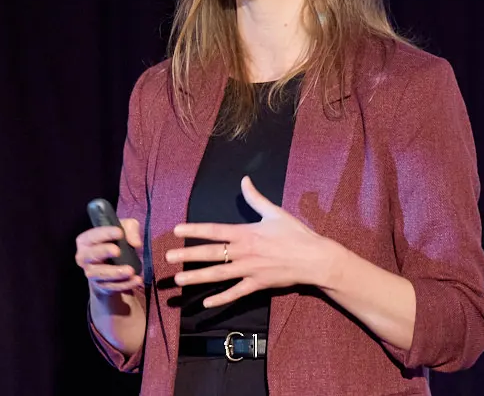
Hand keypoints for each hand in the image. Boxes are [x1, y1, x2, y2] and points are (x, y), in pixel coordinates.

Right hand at [75, 218, 143, 296]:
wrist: (116, 265)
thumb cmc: (117, 241)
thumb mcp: (126, 229)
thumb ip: (131, 229)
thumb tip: (136, 243)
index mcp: (86, 241)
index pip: (93, 236)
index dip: (105, 233)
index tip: (120, 232)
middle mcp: (84, 258)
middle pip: (90, 255)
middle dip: (103, 252)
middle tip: (117, 251)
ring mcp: (92, 273)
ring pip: (100, 274)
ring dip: (115, 273)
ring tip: (130, 271)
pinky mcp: (101, 286)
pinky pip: (112, 286)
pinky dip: (125, 284)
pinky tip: (136, 280)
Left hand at [165, 176, 334, 307]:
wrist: (314, 258)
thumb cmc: (295, 234)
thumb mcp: (274, 212)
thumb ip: (256, 198)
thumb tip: (244, 180)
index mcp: (246, 233)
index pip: (214, 230)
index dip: (194, 230)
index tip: (176, 231)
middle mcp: (244, 252)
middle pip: (211, 254)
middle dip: (188, 256)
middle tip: (168, 259)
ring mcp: (249, 270)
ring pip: (218, 275)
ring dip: (197, 278)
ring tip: (179, 281)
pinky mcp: (257, 285)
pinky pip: (236, 293)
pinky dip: (221, 299)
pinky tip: (206, 303)